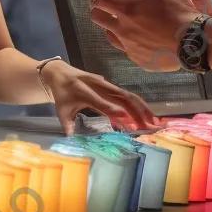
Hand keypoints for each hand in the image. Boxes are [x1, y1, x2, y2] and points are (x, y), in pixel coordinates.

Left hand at [39, 60, 161, 135]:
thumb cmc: (62, 94)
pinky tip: (144, 115)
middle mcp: (98, 85)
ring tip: (151, 121)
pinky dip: (136, 104)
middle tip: (147, 125)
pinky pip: (125, 95)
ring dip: (140, 107)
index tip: (126, 120)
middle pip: (120, 96)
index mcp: (83, 90)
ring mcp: (105, 85)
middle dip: (135, 110)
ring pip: (127, 95)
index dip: (113, 109)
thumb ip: (67, 124)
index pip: (100, 101)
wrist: (60, 73)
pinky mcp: (109, 86)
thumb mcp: (61, 110)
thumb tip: (72, 138)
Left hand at [89, 0, 198, 71]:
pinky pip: (129, 49)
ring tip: (125, 25)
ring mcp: (129, 46)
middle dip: (99, 11)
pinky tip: (143, 40)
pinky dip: (132, 43)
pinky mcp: (139, 59)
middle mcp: (123, 29)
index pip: (100, 1)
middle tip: (107, 9)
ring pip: (111, 36)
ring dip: (114, 28)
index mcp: (126, 9)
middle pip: (97, 18)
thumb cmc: (178, 12)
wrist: (192, 41)